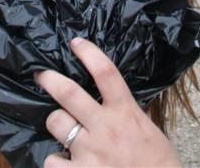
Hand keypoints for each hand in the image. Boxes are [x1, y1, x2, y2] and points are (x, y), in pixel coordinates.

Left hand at [35, 37, 181, 166]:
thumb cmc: (157, 164)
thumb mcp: (146, 130)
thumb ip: (125, 113)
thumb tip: (110, 99)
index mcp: (125, 112)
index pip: (105, 72)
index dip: (88, 53)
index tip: (76, 43)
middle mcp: (105, 128)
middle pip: (68, 93)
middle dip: (49, 80)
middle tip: (41, 76)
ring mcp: (90, 152)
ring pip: (56, 122)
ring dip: (55, 123)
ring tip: (59, 127)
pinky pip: (52, 161)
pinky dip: (55, 161)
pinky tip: (63, 163)